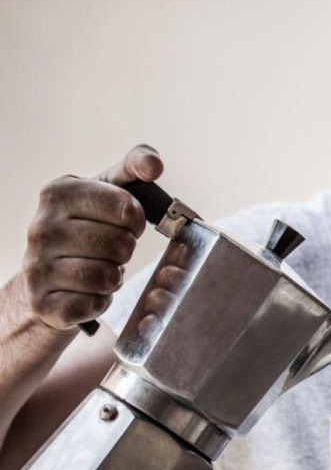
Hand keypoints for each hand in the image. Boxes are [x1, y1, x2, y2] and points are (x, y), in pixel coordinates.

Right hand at [21, 144, 161, 330]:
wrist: (44, 274)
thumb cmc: (86, 225)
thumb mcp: (107, 189)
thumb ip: (134, 167)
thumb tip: (154, 165)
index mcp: (58, 193)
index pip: (126, 207)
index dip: (136, 220)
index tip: (129, 223)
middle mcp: (41, 228)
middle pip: (120, 245)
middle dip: (125, 250)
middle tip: (111, 249)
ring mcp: (38, 266)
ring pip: (108, 276)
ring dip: (114, 276)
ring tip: (100, 267)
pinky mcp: (43, 302)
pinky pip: (95, 303)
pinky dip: (101, 300)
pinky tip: (89, 290)